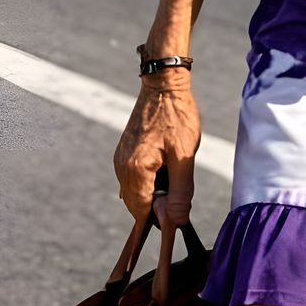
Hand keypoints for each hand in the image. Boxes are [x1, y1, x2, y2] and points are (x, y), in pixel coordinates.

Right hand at [113, 74, 200, 234]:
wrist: (164, 85)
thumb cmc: (177, 116)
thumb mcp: (185, 155)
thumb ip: (180, 191)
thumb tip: (177, 220)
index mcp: (135, 170)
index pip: (142, 211)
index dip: (160, 219)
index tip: (176, 216)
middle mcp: (122, 167)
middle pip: (136, 204)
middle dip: (156, 206)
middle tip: (179, 192)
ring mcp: (120, 159)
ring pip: (134, 192)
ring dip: (152, 193)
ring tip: (173, 174)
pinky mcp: (124, 152)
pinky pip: (133, 178)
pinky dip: (147, 182)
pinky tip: (164, 168)